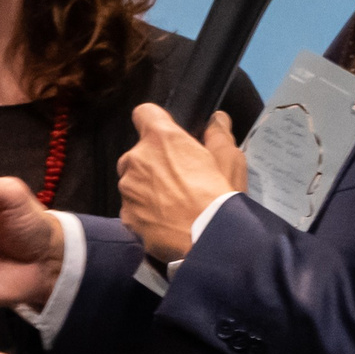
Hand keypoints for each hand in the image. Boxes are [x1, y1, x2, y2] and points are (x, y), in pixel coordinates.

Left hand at [117, 106, 247, 262]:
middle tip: (177, 180)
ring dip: (146, 189)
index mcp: (161, 138)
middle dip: (152, 163)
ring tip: (172, 206)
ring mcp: (127, 189)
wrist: (207, 240)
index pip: (144, 113)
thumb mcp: (229, 160)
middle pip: (137, 153)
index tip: (166, 137)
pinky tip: (164, 222)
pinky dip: (144, 213)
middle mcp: (136, 159)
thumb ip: (218, 135)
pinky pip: (132, 208)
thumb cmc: (220, 195)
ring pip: (132, 182)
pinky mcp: (126, 216)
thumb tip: (217, 119)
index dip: (155, 123)